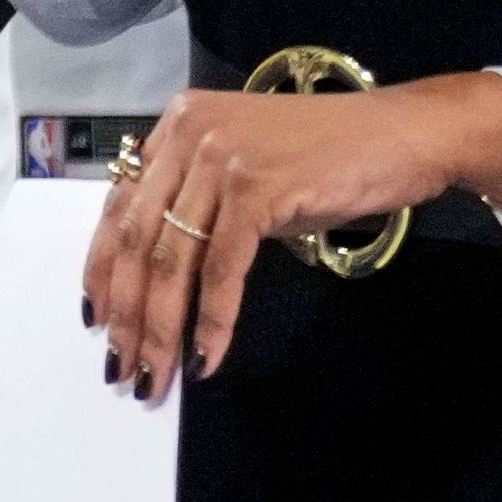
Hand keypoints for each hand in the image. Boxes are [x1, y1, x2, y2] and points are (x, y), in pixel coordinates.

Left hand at [86, 72, 501, 388]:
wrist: (405, 134)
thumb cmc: (331, 158)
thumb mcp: (246, 172)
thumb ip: (199, 205)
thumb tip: (159, 276)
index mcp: (175, 127)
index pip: (119, 207)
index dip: (101, 268)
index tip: (95, 317)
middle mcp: (186, 135)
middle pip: (136, 239)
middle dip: (125, 312)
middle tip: (121, 366)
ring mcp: (219, 159)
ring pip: (172, 260)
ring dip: (160, 328)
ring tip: (155, 375)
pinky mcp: (256, 188)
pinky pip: (222, 268)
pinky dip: (212, 319)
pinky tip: (207, 356)